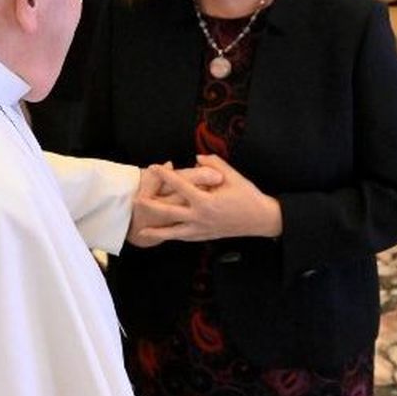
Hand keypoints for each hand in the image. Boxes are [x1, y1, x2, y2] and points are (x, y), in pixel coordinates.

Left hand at [133, 156, 281, 242]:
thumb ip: (213, 164)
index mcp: (206, 201)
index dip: (166, 175)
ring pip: (173, 232)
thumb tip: (196, 158)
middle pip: (169, 212)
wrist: (261, 220)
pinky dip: (172, 236)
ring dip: (156, 230)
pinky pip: (184, 237)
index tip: (154, 167)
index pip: (180, 186)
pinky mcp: (205, 236)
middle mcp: (200, 217)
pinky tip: (162, 236)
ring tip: (141, 230)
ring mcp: (202, 229)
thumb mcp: (233, 176)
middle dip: (151, 206)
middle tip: (136, 201)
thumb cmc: (247, 196)